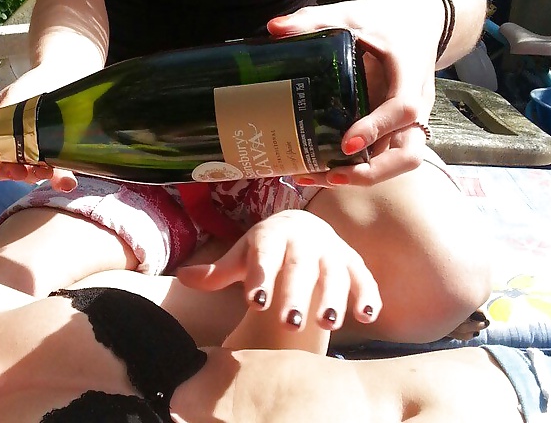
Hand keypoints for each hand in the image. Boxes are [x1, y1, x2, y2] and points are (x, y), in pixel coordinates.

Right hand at [0, 67, 79, 190]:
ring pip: (28, 174)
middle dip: (8, 174)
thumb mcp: (12, 95)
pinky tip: (66, 183)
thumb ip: (1, 110)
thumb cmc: (32, 84)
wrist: (62, 75)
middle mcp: (12, 149)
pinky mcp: (55, 156)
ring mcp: (34, 154)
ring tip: (42, 171)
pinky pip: (56, 173)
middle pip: (4, 171)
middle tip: (16, 171)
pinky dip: (60, 181)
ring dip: (33, 176)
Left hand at [176, 210, 380, 339]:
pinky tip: (367, 317)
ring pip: (334, 273)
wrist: (302, 225)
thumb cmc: (267, 248)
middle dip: (295, 293)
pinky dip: (368, 295)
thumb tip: (182, 277)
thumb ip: (217, 271)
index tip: (255, 301)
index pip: (264, 256)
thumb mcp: (243, 255)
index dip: (261, 276)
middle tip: (289, 322)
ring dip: (333, 296)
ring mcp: (330, 252)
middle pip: (299, 267)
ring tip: (328, 323)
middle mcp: (302, 241)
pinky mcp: (353, 264)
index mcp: (271, 237)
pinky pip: (363, 279)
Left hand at [267, 0, 437, 185]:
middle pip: (410, 154)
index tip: (346, 143)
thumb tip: (274, 28)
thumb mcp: (353, 14)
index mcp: (407, 76)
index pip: (401, 109)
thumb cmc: (387, 19)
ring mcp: (410, 121)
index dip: (376, 128)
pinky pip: (385, 154)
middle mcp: (415, 106)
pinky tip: (323, 169)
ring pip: (399, 162)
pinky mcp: (398, 127)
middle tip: (332, 176)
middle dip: (374, 172)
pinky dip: (360, 166)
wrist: (422, 22)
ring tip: (319, 178)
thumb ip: (316, 20)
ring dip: (364, 176)